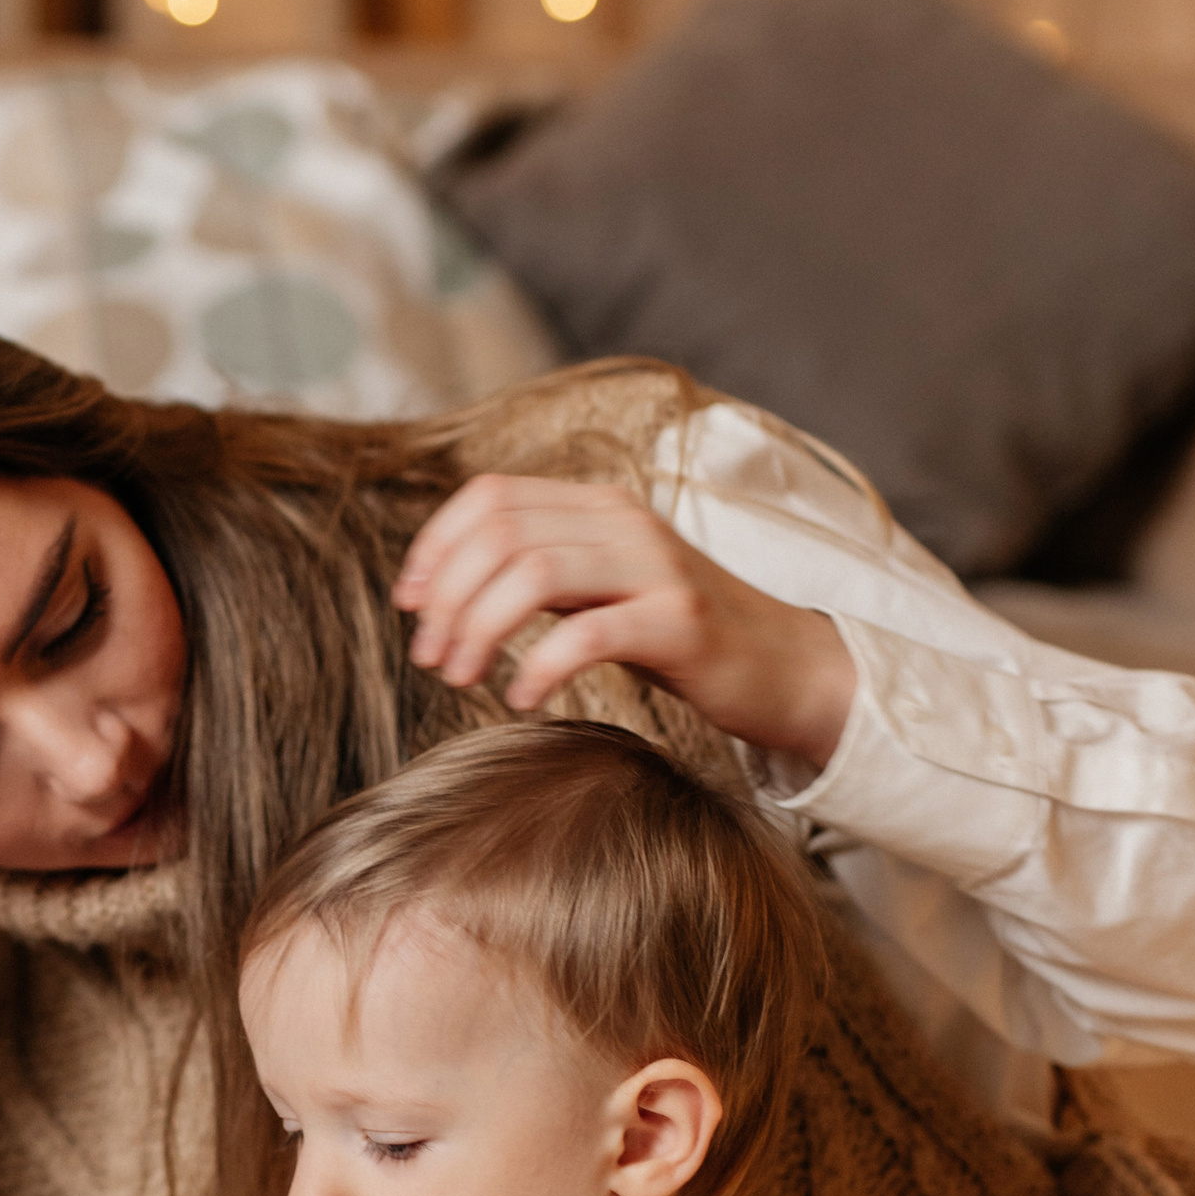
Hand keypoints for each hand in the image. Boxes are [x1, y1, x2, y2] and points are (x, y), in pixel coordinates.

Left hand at [393, 476, 854, 770]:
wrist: (785, 667)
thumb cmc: (678, 636)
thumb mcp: (600, 589)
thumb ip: (539, 573)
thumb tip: (442, 587)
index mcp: (598, 507)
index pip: (491, 497)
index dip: (435, 545)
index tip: (409, 604)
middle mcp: (624, 523)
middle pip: (501, 533)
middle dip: (447, 597)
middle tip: (429, 657)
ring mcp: (655, 568)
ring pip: (533, 572)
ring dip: (478, 629)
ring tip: (461, 679)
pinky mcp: (680, 622)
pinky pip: (587, 635)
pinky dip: (539, 667)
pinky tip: (523, 699)